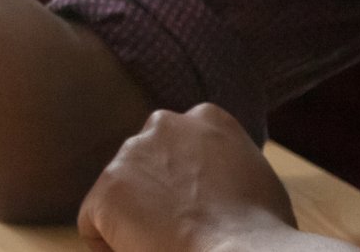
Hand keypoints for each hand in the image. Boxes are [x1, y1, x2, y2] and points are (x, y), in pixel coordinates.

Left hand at [77, 105, 316, 251]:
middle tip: (175, 235)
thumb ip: (229, 169)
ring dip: (134, 222)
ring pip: (120, 196)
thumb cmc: (265, 237)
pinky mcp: (107, 189)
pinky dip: (109, 245)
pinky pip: (94, 225)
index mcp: (208, 119)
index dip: (183, 187)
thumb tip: (218, 188)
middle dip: (154, 199)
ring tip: (163, 248)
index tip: (195, 215)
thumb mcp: (259, 182)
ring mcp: (132, 154)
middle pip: (145, 167)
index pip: (180, 148)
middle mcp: (165, 123)